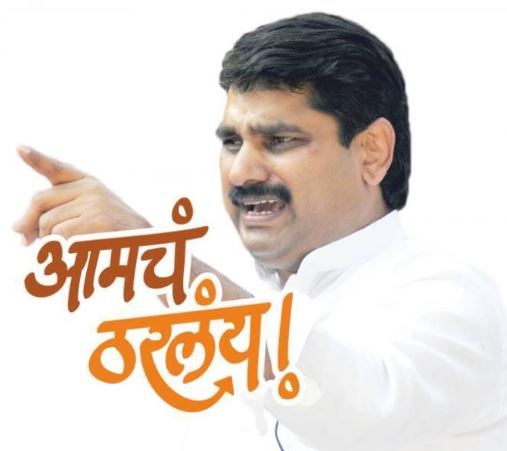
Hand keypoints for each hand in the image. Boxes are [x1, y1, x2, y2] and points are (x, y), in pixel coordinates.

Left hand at [13, 145, 150, 244]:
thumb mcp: (87, 217)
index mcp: (89, 183)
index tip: (20, 149)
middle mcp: (91, 188)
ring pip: (47, 223)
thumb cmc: (114, 235)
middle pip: (40, 200)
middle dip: (28, 222)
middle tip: (24, 240)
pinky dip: (61, 249)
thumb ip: (55, 216)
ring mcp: (94, 202)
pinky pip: (60, 235)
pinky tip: (78, 251)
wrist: (146, 246)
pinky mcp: (97, 220)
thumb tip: (17, 229)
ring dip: (48, 241)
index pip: (58, 168)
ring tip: (68, 247)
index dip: (37, 159)